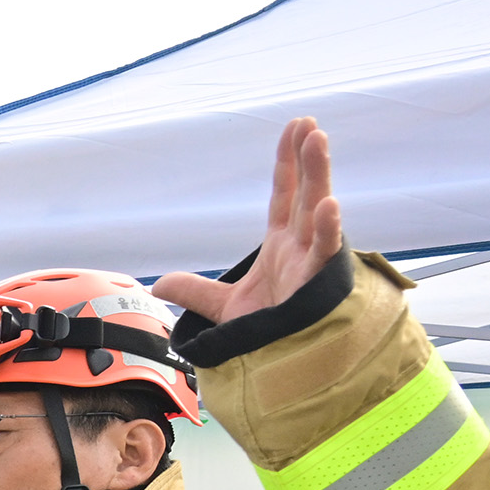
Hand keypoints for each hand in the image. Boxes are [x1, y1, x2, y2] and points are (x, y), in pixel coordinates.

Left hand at [156, 117, 346, 327]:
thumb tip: (159, 284)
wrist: (282, 365)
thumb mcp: (223, 307)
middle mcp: (301, 247)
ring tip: (317, 140)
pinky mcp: (320, 283)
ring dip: (319, 176)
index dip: (287, 163)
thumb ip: (195, 291)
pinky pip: (326, 253)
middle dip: (307, 159)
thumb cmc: (267, 333)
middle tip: (308, 124)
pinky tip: (329, 204)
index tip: (293, 130)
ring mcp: (312, 262)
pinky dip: (328, 230)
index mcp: (282, 245)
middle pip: (304, 193)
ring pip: (318, 211)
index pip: (285, 194)